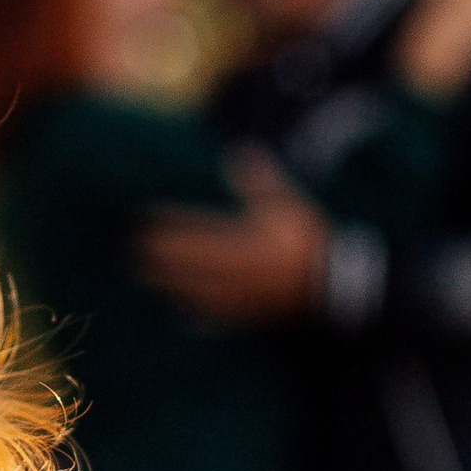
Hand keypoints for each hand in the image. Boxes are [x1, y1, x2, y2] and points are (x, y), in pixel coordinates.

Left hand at [138, 152, 330, 321]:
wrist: (337, 286)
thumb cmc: (310, 241)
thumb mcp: (289, 206)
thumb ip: (261, 183)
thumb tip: (237, 153)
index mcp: (249, 243)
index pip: (200, 234)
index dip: (172, 228)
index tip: (146, 221)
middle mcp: (241, 273)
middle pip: (192, 266)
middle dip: (162, 258)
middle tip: (132, 250)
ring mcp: (243, 298)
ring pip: (197, 292)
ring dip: (169, 284)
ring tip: (144, 277)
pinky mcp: (248, 316)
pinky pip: (214, 316)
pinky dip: (192, 310)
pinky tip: (176, 308)